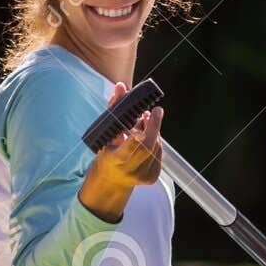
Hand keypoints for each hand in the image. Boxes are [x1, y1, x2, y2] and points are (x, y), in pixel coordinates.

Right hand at [79, 83, 161, 221]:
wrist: (112, 180)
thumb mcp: (107, 133)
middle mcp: (130, 170)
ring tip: (147, 120)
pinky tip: (148, 135)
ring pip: (155, 148)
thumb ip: (115, 109)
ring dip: (154, 132)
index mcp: (115, 161)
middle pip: (146, 147)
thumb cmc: (108, 151)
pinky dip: (155, 142)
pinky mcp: (152, 178)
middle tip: (156, 110)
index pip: (126, 151)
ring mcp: (142, 175)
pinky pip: (158, 154)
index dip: (133, 142)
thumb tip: (121, 85)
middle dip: (153, 127)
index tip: (139, 132)